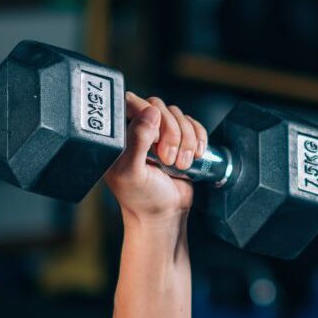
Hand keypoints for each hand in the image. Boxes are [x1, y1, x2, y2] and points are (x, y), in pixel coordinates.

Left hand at [104, 92, 207, 222]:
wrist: (165, 215)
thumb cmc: (142, 198)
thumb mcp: (133, 171)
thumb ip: (136, 141)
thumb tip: (150, 112)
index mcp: (119, 134)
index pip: (131, 102)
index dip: (147, 114)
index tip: (154, 139)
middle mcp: (138, 129)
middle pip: (158, 106)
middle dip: (171, 132)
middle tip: (167, 159)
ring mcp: (160, 133)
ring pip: (177, 114)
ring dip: (186, 139)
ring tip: (180, 165)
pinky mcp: (181, 139)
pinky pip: (193, 123)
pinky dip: (199, 137)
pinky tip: (195, 155)